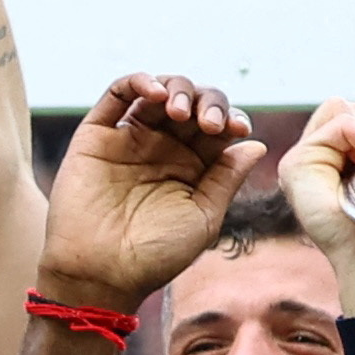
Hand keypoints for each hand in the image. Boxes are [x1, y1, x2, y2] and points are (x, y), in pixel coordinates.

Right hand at [36, 75, 262, 315]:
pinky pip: (117, 94)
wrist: (102, 272)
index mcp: (193, 167)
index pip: (217, 127)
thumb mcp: (203, 217)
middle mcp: (163, 148)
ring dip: (177, 89)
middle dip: (207, 102)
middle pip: (192, 103)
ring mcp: (130, 138)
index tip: (237, 129)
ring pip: (158, 92)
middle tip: (209, 123)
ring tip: (182, 111)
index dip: (230, 118)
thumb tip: (256, 143)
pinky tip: (156, 94)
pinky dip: (138, 82)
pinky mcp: (98, 135)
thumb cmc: (157, 255)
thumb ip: (226, 178)